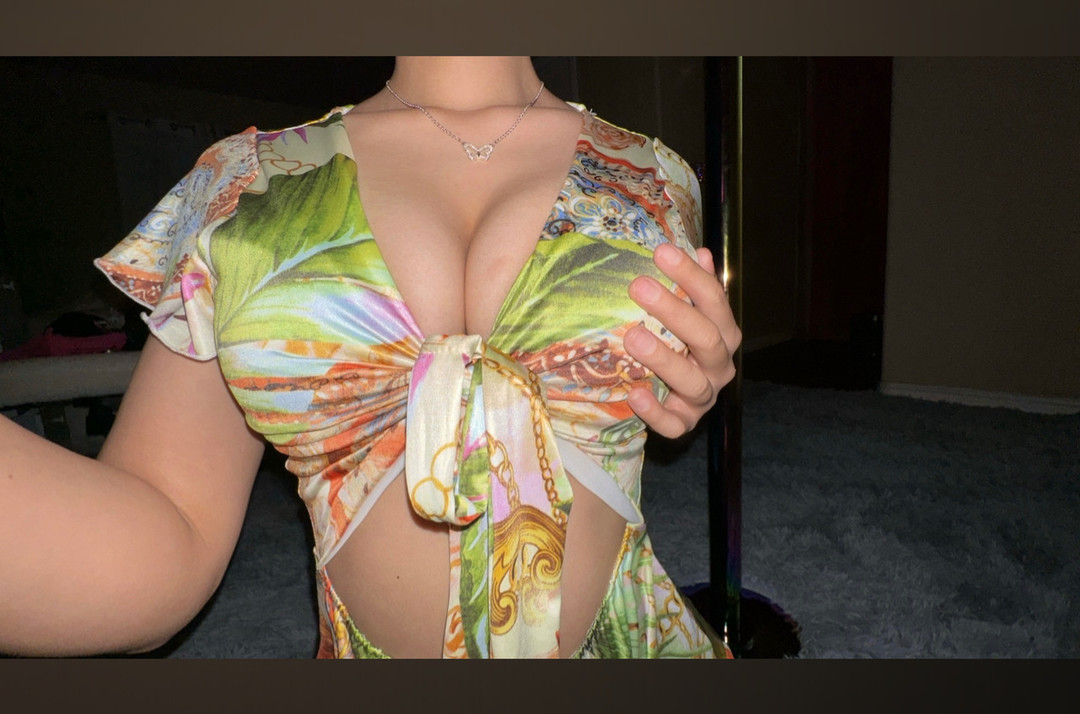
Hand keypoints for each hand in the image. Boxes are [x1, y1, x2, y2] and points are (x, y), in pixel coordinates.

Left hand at [625, 243, 741, 437]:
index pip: (714, 300)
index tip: (661, 252)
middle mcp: (720, 366)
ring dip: (662, 359)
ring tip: (632, 338)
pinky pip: (674, 424)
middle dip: (673, 311)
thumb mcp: (690, 316)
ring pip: (691, 381)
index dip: (691, 275)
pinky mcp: (684, 423)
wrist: (678, 399)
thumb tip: (700, 250)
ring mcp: (704, 397)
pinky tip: (635, 394)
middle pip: (705, 338)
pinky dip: (655, 412)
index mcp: (724, 333)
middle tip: (639, 287)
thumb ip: (695, 288)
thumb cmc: (681, 347)